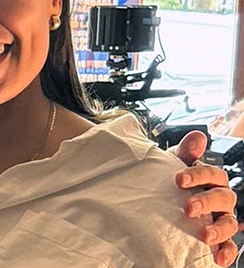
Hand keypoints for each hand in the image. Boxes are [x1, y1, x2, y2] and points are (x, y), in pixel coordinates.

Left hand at [175, 130, 240, 266]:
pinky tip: (217, 257)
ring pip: (229, 223)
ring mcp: (221, 218)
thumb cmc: (174, 183)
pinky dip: (226, 252)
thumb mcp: (176, 166)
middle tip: (188, 208)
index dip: (198, 175)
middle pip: (222, 198)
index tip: (179, 180)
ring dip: (219, 229)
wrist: (163, 204)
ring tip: (204, 235)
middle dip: (206, 202)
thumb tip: (197, 136)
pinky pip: (229, 246)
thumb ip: (186, 153)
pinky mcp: (219, 239)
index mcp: (211, 180)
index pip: (212, 174)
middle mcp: (220, 199)